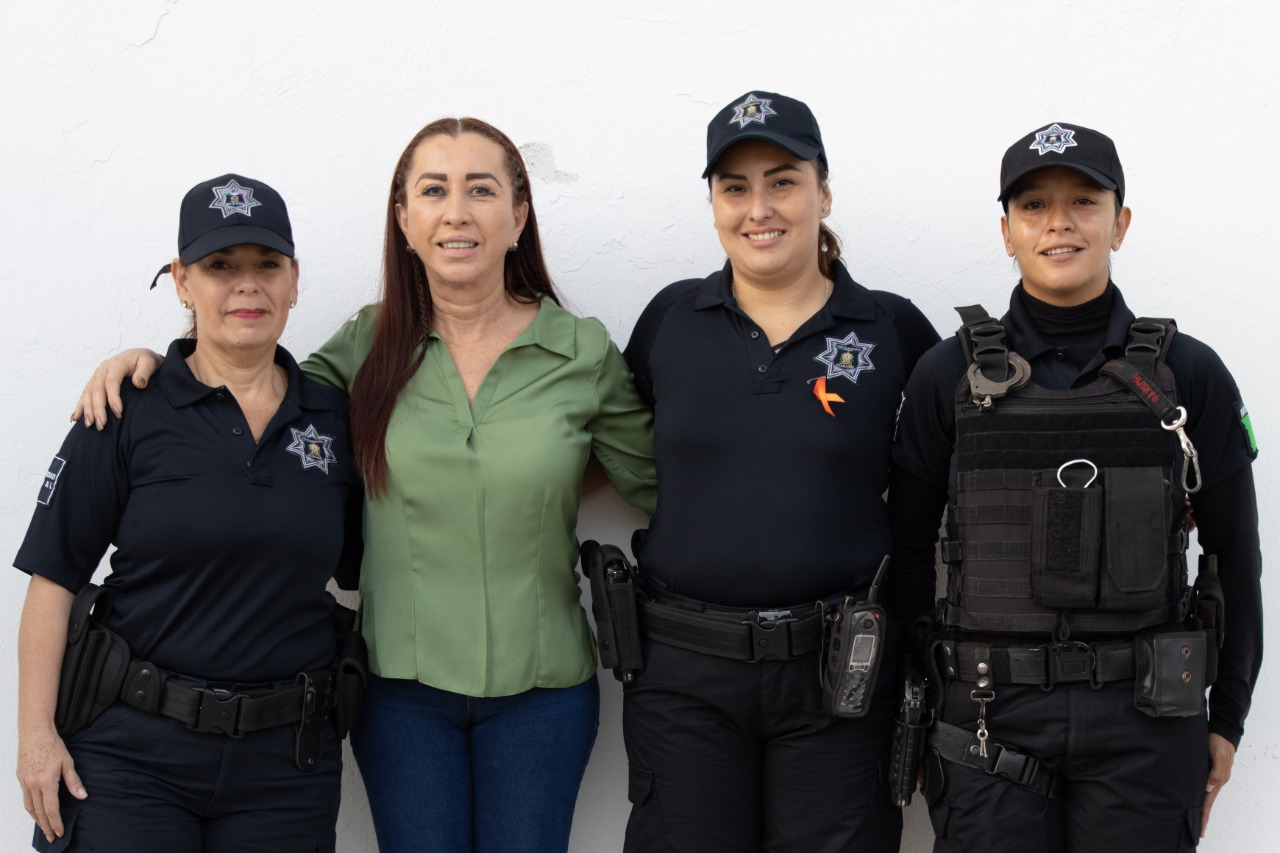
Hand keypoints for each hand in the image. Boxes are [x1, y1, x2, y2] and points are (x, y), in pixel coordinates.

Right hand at [17, 727, 86, 842]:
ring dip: (37, 820)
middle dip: (46, 826)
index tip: (60, 832)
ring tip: (44, 828)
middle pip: (39, 812)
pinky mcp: (21, 778)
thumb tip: (83, 796)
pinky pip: (25, 798)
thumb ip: (74, 781)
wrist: (34, 733)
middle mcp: (33, 785)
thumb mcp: (68, 762)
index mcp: (46, 782)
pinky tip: (36, 812)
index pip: (51, 809)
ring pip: (30, 807)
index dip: (56, 822)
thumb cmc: (52, 745)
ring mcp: (25, 782)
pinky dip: (31, 809)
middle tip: (52, 837)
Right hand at [71, 348, 162, 428]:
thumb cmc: (145, 360)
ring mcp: (97, 375)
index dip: (113, 398)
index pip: (111, 382)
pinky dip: (80, 406)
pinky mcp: (94, 381)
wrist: (139, 356)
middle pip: (97, 390)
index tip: (118, 413)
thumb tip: (138, 384)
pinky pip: (85, 394)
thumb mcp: (149, 362)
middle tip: (102, 424)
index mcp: (116, 364)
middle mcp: (103, 369)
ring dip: (87, 409)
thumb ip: (144, 372)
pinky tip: (75, 417)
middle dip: (98, 408)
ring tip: (90, 424)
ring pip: (88, 393)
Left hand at [1201, 732, 1234, 836]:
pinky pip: (1198, 786)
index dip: (1203, 816)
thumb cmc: (1219, 742)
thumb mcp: (1219, 755)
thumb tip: (1209, 788)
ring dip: (1196, 806)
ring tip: (1191, 818)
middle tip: (1195, 832)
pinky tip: (1188, 798)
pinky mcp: (1204, 770)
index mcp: (1218, 780)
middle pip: (1205, 802)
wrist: (1220, 731)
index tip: (1200, 830)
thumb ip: (1216, 771)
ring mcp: (1209, 776)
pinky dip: (1194, 794)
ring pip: (1201, 795)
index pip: (1208, 802)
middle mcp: (1214, 781)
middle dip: (1200, 816)